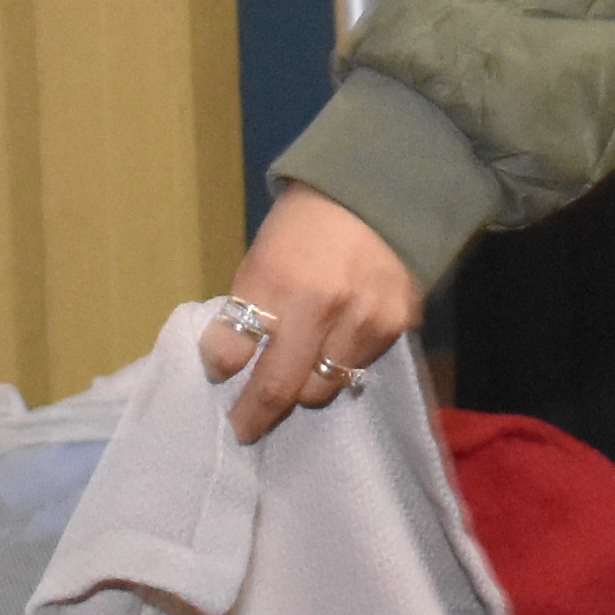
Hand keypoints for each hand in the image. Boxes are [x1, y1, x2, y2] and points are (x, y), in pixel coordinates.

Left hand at [201, 184, 421, 443]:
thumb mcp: (267, 248)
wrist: (387, 187)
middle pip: (277, 388)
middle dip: (254, 415)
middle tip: (244, 427)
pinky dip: (343, 364)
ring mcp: (361, 321)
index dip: (219, 365)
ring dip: (305, 388)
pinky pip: (359, 368)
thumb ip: (257, 299)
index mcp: (275, 278)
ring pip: (322, 388)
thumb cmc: (312, 215)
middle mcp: (318, 307)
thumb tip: (241, 349)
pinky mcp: (396, 327)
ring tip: (300, 377)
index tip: (218, 372)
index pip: (231, 348)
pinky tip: (339, 344)